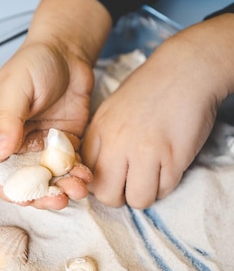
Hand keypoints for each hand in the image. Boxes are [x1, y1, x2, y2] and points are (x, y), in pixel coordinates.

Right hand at [0, 0, 111, 209]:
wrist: (67, 50)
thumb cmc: (33, 63)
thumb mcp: (15, 86)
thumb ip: (7, 118)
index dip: (10, 191)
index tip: (28, 198)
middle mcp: (18, 147)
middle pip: (25, 184)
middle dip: (42, 196)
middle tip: (60, 198)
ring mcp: (43, 148)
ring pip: (50, 180)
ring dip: (63, 189)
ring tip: (79, 186)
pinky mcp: (66, 146)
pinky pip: (70, 169)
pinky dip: (78, 176)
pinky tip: (87, 175)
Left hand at [81, 14, 233, 207]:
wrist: (184, 70)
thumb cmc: (148, 90)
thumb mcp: (111, 111)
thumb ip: (101, 141)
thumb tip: (97, 172)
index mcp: (99, 132)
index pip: (86, 176)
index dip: (100, 181)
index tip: (113, 176)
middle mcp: (117, 144)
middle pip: (107, 195)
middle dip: (120, 196)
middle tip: (132, 183)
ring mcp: (145, 152)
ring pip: (137, 200)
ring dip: (146, 194)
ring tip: (152, 175)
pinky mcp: (173, 158)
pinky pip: (164, 190)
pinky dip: (167, 184)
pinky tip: (168, 165)